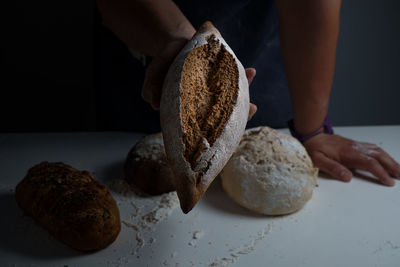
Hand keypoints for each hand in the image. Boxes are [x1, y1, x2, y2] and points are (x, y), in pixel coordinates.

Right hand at [141, 41, 257, 119]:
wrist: (175, 45)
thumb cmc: (165, 66)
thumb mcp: (155, 76)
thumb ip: (152, 88)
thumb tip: (154, 103)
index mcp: (195, 107)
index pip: (206, 124)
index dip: (216, 130)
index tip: (225, 135)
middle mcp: (209, 100)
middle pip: (227, 112)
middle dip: (242, 112)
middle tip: (253, 109)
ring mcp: (218, 87)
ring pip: (235, 94)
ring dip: (247, 90)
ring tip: (254, 85)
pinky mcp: (224, 72)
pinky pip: (236, 75)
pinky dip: (244, 74)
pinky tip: (251, 71)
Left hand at [303, 134, 399, 185]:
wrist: (311, 136)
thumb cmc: (313, 149)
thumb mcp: (318, 160)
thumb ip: (333, 168)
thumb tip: (348, 177)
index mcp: (347, 153)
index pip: (369, 163)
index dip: (380, 172)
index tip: (389, 181)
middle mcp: (355, 148)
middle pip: (378, 156)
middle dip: (392, 166)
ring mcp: (355, 145)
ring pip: (377, 151)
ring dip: (390, 160)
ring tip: (398, 170)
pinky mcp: (354, 145)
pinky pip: (373, 148)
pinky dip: (383, 154)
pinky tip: (386, 159)